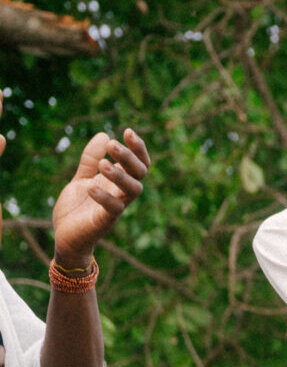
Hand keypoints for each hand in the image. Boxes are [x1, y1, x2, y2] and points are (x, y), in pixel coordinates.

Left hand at [51, 130, 150, 266]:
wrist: (65, 235)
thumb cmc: (76, 208)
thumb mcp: (81, 177)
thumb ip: (90, 159)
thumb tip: (104, 135)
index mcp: (117, 182)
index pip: (138, 164)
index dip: (138, 148)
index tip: (127, 131)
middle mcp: (121, 194)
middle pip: (140, 174)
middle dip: (130, 157)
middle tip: (113, 144)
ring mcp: (115, 208)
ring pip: (133, 190)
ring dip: (120, 175)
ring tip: (103, 163)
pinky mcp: (105, 221)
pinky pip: (113, 208)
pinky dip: (104, 196)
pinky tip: (90, 186)